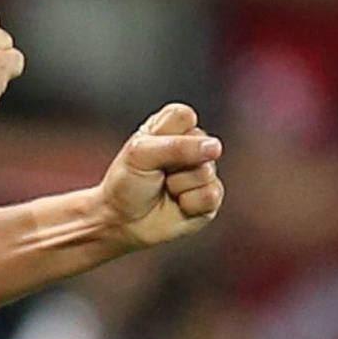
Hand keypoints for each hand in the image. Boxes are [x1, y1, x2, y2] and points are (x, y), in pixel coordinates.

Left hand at [101, 103, 223, 247]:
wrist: (122, 222)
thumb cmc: (127, 184)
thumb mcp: (141, 155)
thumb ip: (176, 146)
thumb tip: (215, 147)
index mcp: (171, 126)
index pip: (185, 116)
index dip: (168, 135)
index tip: (148, 149)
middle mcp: (192, 145)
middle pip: (201, 144)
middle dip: (173, 164)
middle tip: (156, 175)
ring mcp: (203, 171)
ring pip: (206, 172)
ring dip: (178, 186)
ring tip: (166, 190)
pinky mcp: (210, 198)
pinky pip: (211, 195)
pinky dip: (189, 204)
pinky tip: (178, 205)